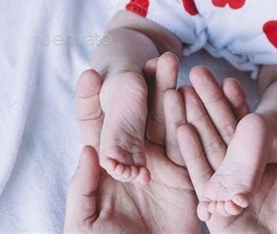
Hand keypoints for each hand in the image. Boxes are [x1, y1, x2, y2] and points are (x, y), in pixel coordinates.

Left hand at [64, 60, 198, 232]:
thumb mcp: (84, 225)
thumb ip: (83, 188)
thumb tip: (87, 150)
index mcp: (107, 169)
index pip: (97, 129)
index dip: (93, 102)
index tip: (91, 75)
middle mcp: (137, 162)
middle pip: (139, 117)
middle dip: (144, 87)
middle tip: (150, 59)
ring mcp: (163, 168)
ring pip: (167, 124)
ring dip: (170, 96)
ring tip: (173, 67)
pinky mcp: (188, 179)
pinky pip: (191, 147)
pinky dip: (193, 122)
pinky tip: (193, 97)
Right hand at [172, 69, 276, 232]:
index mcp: (270, 170)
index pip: (250, 130)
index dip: (238, 105)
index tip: (228, 80)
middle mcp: (246, 178)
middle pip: (224, 133)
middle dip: (209, 104)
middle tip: (196, 76)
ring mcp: (229, 193)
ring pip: (209, 149)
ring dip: (194, 121)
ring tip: (182, 94)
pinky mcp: (216, 211)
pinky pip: (201, 178)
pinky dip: (191, 154)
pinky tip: (182, 128)